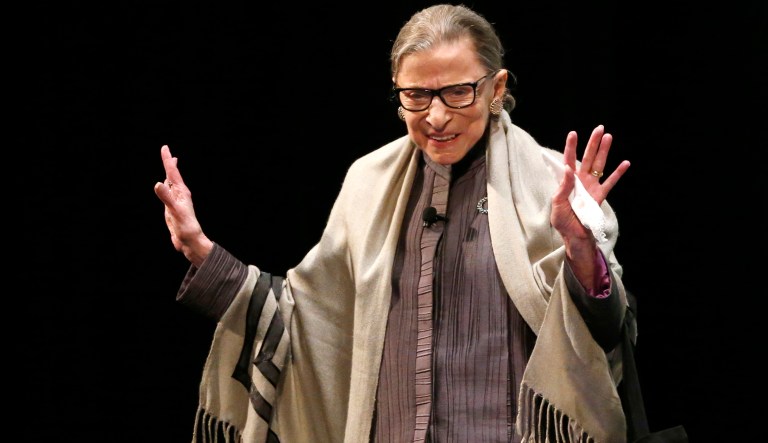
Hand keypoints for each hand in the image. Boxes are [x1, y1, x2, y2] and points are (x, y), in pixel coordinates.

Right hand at [154, 145, 212, 266]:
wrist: (190, 241)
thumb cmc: (186, 226)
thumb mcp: (174, 211)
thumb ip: (166, 197)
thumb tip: (158, 183)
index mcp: (182, 192)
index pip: (173, 172)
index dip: (168, 160)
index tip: (165, 147)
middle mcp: (180, 195)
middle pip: (173, 175)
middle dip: (169, 163)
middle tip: (166, 151)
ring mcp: (176, 201)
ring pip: (171, 183)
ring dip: (169, 173)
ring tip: (169, 164)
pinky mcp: (172, 209)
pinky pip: (168, 193)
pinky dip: (166, 186)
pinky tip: (166, 186)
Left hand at [550, 125, 629, 283]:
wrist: (576, 238)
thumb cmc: (563, 222)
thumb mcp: (557, 205)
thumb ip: (563, 187)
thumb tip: (568, 168)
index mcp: (567, 182)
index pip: (568, 161)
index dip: (570, 148)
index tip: (573, 134)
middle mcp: (580, 182)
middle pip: (586, 158)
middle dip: (592, 144)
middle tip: (599, 128)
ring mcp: (591, 188)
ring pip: (599, 166)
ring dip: (604, 152)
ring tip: (609, 137)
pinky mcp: (600, 197)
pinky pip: (611, 183)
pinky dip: (618, 173)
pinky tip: (625, 163)